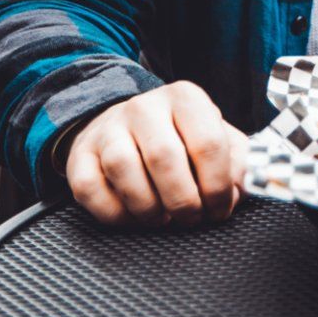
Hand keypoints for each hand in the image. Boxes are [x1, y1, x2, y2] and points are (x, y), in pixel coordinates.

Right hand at [64, 81, 247, 225]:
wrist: (124, 125)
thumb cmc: (178, 138)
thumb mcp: (216, 137)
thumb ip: (237, 162)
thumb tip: (236, 192)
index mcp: (185, 98)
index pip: (208, 143)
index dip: (218, 186)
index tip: (220, 209)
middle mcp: (144, 107)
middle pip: (165, 158)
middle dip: (184, 201)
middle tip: (191, 218)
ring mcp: (108, 128)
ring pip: (124, 170)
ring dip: (148, 208)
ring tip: (162, 217)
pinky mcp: (80, 154)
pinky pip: (90, 190)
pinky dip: (115, 214)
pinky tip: (132, 215)